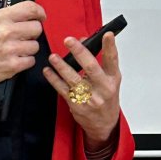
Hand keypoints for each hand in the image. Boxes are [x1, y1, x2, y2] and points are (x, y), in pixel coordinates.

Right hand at [0, 1, 45, 88]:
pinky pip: (31, 61)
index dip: (39, 12)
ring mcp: (10, 49)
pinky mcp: (12, 65)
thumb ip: (8, 18)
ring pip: (35, 46)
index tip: (41, 17)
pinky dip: (25, 62)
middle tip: (23, 38)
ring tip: (15, 51)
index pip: (30, 8)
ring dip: (28, 49)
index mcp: (1, 17)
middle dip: (32, 34)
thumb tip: (27, 16)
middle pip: (37, 28)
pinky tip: (14, 60)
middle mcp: (7, 31)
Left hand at [42, 32, 121, 148]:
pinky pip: (62, 89)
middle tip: (69, 41)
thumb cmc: (106, 98)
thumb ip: (99, 61)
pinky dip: (53, 79)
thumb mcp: (108, 79)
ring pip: (74, 79)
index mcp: (112, 79)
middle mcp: (102, 88)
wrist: (103, 124)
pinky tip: (48, 71)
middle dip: (80, 53)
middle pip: (91, 68)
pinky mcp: (76, 104)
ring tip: (53, 57)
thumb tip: (82, 41)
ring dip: (62, 67)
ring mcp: (89, 97)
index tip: (107, 35)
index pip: (112, 60)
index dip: (110, 47)